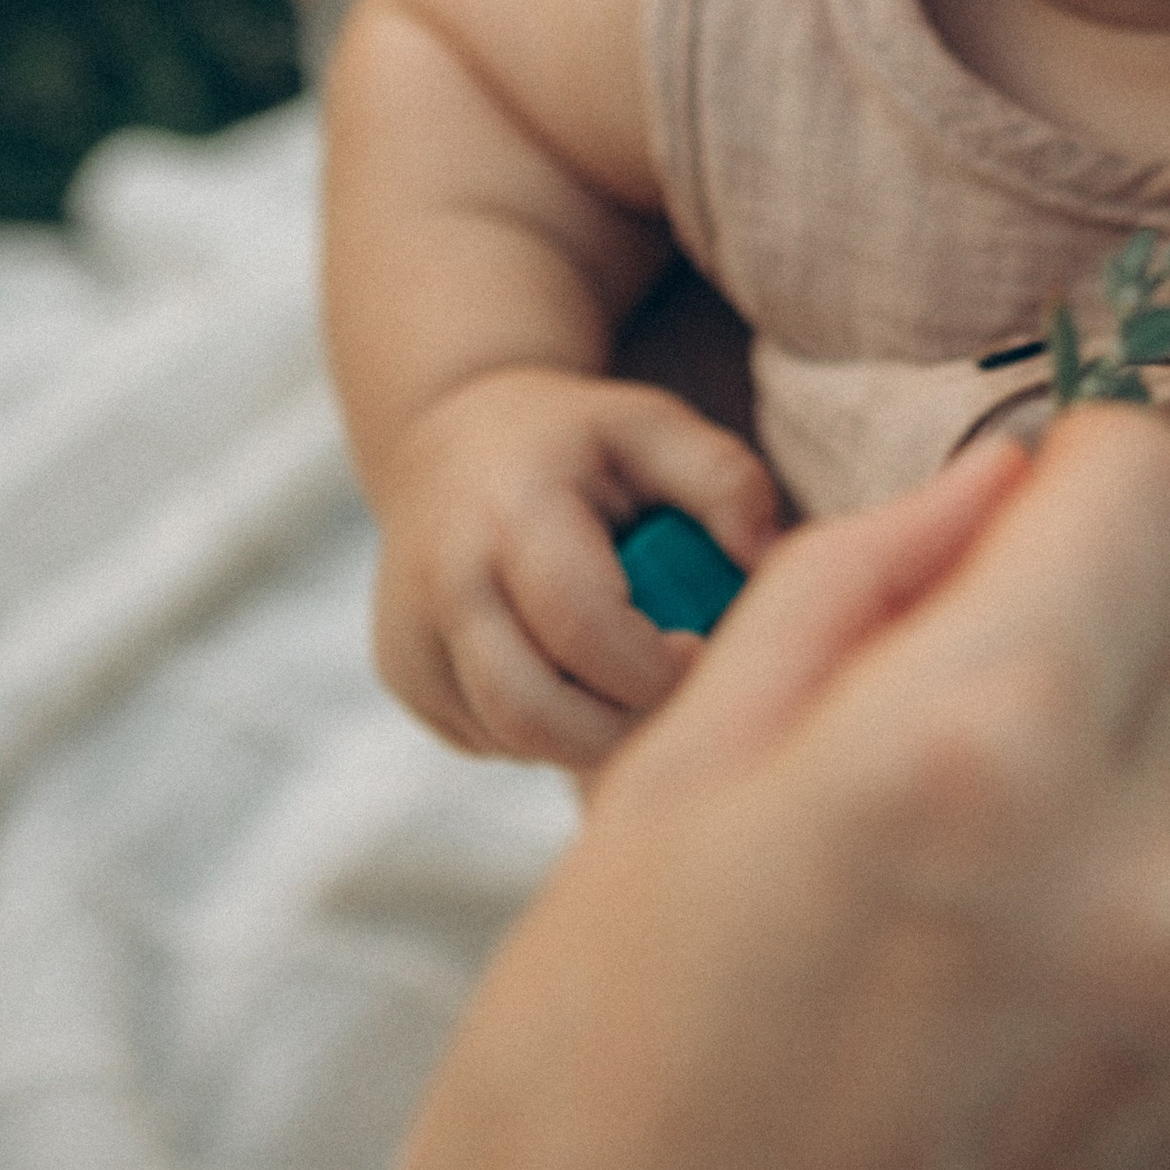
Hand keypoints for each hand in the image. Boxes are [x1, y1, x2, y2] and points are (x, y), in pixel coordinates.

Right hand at [197, 420, 1169, 1169]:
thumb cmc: (592, 1135)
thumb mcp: (660, 800)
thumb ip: (852, 590)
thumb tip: (1010, 478)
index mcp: (977, 750)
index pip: (1150, 484)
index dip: (1059, 511)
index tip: (998, 586)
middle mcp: (1163, 890)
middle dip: (1084, 695)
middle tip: (933, 846)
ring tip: (1005, 994)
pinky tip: (1076, 1111)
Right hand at [375, 366, 781, 764]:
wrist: (450, 443)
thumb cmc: (578, 442)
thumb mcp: (655, 427)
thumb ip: (726, 482)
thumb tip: (764, 565)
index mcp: (511, 510)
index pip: (583, 630)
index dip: (655, 666)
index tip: (697, 650)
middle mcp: (443, 579)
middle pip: (537, 715)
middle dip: (626, 723)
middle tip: (670, 687)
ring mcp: (411, 637)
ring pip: (515, 740)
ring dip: (590, 732)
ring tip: (626, 673)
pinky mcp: (405, 678)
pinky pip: (492, 741)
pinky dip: (547, 728)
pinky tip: (571, 671)